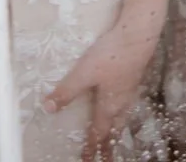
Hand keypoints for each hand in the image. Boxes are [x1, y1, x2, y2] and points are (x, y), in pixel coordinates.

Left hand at [45, 20, 155, 160]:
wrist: (137, 37)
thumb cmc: (111, 56)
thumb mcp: (84, 73)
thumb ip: (67, 90)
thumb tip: (47, 108)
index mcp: (108, 106)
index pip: (98, 132)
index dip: (92, 147)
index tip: (88, 160)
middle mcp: (121, 102)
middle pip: (114, 128)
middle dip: (108, 143)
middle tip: (107, 157)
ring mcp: (129, 90)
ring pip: (123, 116)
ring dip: (117, 128)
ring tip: (115, 134)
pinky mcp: (133, 78)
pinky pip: (127, 104)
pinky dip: (122, 112)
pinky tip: (121, 101)